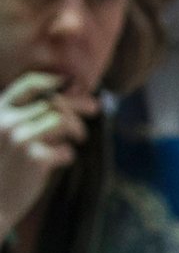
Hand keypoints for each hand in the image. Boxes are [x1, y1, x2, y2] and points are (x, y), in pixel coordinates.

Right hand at [0, 72, 91, 237]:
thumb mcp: (3, 138)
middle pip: (53, 101)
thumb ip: (24, 119)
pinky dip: (67, 155)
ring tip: (77, 139)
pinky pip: (65, 149)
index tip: (71, 84)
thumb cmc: (1, 171)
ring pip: (62, 120)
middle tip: (96, 107)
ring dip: (77, 129)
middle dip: (79, 103)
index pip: (28, 85)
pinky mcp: (34, 159)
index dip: (53, 81)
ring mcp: (19, 139)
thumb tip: (67, 100)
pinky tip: (60, 161)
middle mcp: (6, 122)